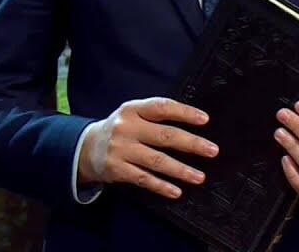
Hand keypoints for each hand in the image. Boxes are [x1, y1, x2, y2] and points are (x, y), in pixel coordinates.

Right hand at [77, 97, 218, 198]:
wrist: (86, 147)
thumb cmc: (121, 128)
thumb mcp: (132, 114)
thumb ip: (155, 115)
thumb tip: (193, 121)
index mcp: (132, 109)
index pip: (161, 107)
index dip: (184, 112)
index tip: (205, 119)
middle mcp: (126, 128)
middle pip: (164, 135)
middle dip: (191, 144)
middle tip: (212, 150)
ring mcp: (120, 149)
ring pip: (156, 161)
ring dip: (180, 170)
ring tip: (200, 176)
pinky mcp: (117, 170)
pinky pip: (143, 179)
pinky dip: (161, 186)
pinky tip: (176, 191)